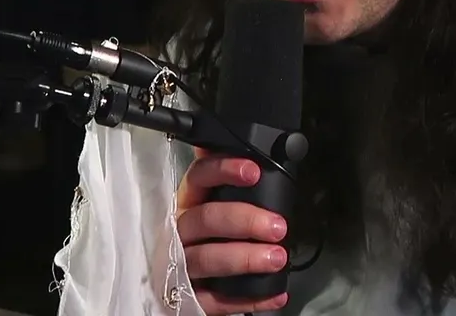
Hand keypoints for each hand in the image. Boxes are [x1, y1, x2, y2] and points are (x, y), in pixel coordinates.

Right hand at [177, 148, 289, 314]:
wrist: (178, 289)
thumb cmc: (203, 241)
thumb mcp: (210, 207)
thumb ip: (227, 186)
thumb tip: (253, 154)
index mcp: (188, 204)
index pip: (199, 178)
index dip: (224, 170)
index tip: (253, 172)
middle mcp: (180, 232)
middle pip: (205, 219)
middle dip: (244, 220)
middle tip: (277, 226)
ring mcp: (181, 266)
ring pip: (208, 258)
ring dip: (246, 258)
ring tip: (276, 258)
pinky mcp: (189, 298)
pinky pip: (217, 300)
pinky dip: (249, 297)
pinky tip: (275, 292)